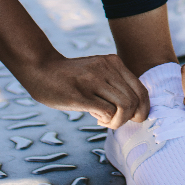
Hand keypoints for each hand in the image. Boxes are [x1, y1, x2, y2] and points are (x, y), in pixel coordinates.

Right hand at [19, 54, 149, 128]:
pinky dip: (107, 120)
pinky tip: (96, 118)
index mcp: (114, 62)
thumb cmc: (70, 76)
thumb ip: (113, 82)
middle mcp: (108, 68)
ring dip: (118, 121)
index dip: (143, 109)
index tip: (132, 118)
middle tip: (115, 121)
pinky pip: (108, 112)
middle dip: (130, 118)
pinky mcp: (81, 94)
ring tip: (104, 120)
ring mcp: (94, 80)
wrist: (41, 68)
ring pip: (126, 106)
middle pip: (136, 100)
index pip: (142, 90)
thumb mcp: (97, 71)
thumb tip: (132, 108)